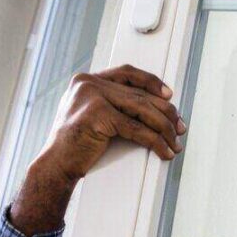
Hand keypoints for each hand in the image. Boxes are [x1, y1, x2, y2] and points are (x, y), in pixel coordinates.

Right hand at [11, 64, 184, 234]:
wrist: (56, 163)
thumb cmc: (76, 143)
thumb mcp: (92, 113)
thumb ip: (114, 102)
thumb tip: (155, 106)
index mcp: (86, 80)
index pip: (127, 73)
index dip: (151, 82)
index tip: (169, 96)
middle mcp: (88, 84)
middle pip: (140, 95)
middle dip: (166, 113)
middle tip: (180, 128)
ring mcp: (91, 97)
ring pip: (143, 111)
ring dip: (165, 129)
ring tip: (175, 142)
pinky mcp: (98, 115)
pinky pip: (137, 129)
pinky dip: (155, 142)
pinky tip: (163, 150)